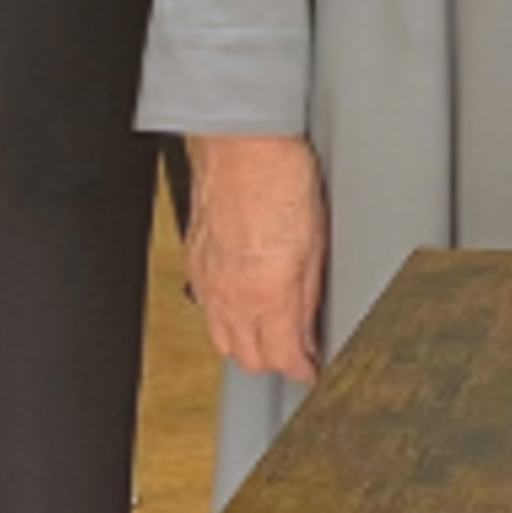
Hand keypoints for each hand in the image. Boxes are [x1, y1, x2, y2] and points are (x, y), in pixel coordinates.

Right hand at [186, 134, 327, 383]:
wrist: (242, 141)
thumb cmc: (283, 175)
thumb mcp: (318, 240)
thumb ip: (310, 293)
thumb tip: (310, 326)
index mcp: (267, 292)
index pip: (281, 357)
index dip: (301, 371)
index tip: (313, 370)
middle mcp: (231, 293)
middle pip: (248, 357)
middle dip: (274, 363)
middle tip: (297, 354)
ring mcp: (208, 279)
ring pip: (222, 339)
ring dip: (247, 345)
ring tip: (272, 335)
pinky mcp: (194, 261)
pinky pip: (207, 309)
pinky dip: (225, 318)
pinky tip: (243, 304)